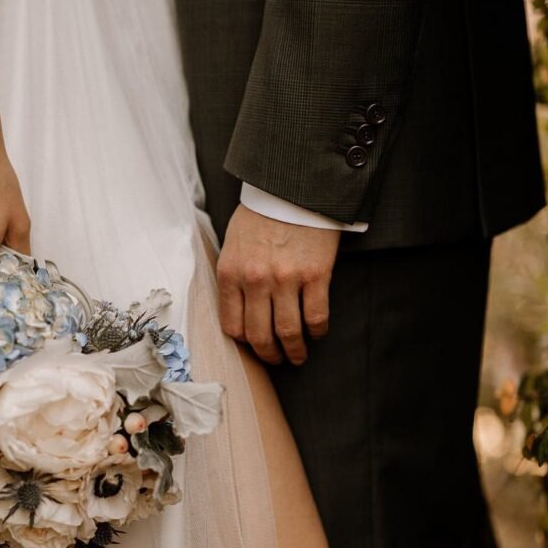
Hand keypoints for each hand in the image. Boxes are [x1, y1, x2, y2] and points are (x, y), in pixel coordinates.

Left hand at [216, 205, 339, 364]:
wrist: (292, 189)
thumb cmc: (261, 216)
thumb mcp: (233, 245)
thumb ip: (233, 277)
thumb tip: (238, 311)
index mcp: (231, 273)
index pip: (233, 326)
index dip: (245, 343)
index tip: (255, 345)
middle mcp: (256, 280)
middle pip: (260, 336)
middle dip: (270, 355)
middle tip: (278, 359)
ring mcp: (286, 279)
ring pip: (289, 332)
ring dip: (295, 351)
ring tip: (299, 355)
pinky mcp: (315, 274)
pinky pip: (316, 316)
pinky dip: (317, 331)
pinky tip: (316, 332)